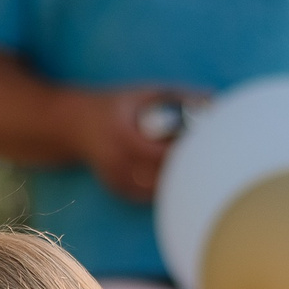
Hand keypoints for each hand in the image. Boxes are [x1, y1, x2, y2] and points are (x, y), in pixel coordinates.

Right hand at [69, 87, 202, 204]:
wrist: (73, 127)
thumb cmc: (114, 106)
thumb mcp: (144, 93)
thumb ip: (179, 96)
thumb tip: (214, 101)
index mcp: (124, 136)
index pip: (163, 154)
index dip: (187, 153)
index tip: (206, 146)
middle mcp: (117, 163)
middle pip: (163, 177)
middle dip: (185, 169)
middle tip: (205, 159)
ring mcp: (116, 180)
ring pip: (158, 190)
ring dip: (176, 180)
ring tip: (189, 165)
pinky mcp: (118, 190)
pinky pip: (149, 195)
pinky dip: (163, 185)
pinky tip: (171, 174)